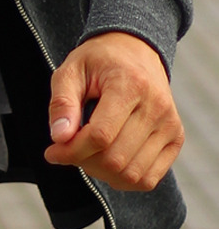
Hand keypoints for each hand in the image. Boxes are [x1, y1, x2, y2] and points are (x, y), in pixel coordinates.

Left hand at [44, 31, 183, 190]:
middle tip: (67, 149)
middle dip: (83, 161)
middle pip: (115, 158)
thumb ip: (62, 102)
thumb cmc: (98, 60)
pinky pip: (149, 178)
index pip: (100, 135)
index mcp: (130, 84)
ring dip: (101, 172)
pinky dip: (123, 179)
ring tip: (86, 152)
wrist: (134, 49)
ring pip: (132, 174)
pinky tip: (105, 160)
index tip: (52, 151)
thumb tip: (59, 137)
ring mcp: (170, 125)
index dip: (72, 150)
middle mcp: (156, 107)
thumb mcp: (71, 70)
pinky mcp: (176, 138)